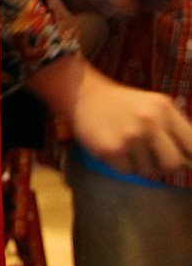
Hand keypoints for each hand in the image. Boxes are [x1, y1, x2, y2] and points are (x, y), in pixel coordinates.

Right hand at [71, 64, 191, 177]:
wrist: (84, 95)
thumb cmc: (124, 104)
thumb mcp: (154, 106)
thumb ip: (174, 129)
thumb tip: (190, 161)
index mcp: (164, 109)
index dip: (190, 158)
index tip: (183, 162)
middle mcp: (150, 121)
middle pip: (172, 164)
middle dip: (163, 165)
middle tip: (151, 155)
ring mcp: (130, 136)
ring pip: (148, 170)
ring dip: (139, 162)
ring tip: (126, 143)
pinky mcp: (112, 149)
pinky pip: (128, 171)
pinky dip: (121, 164)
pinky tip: (113, 146)